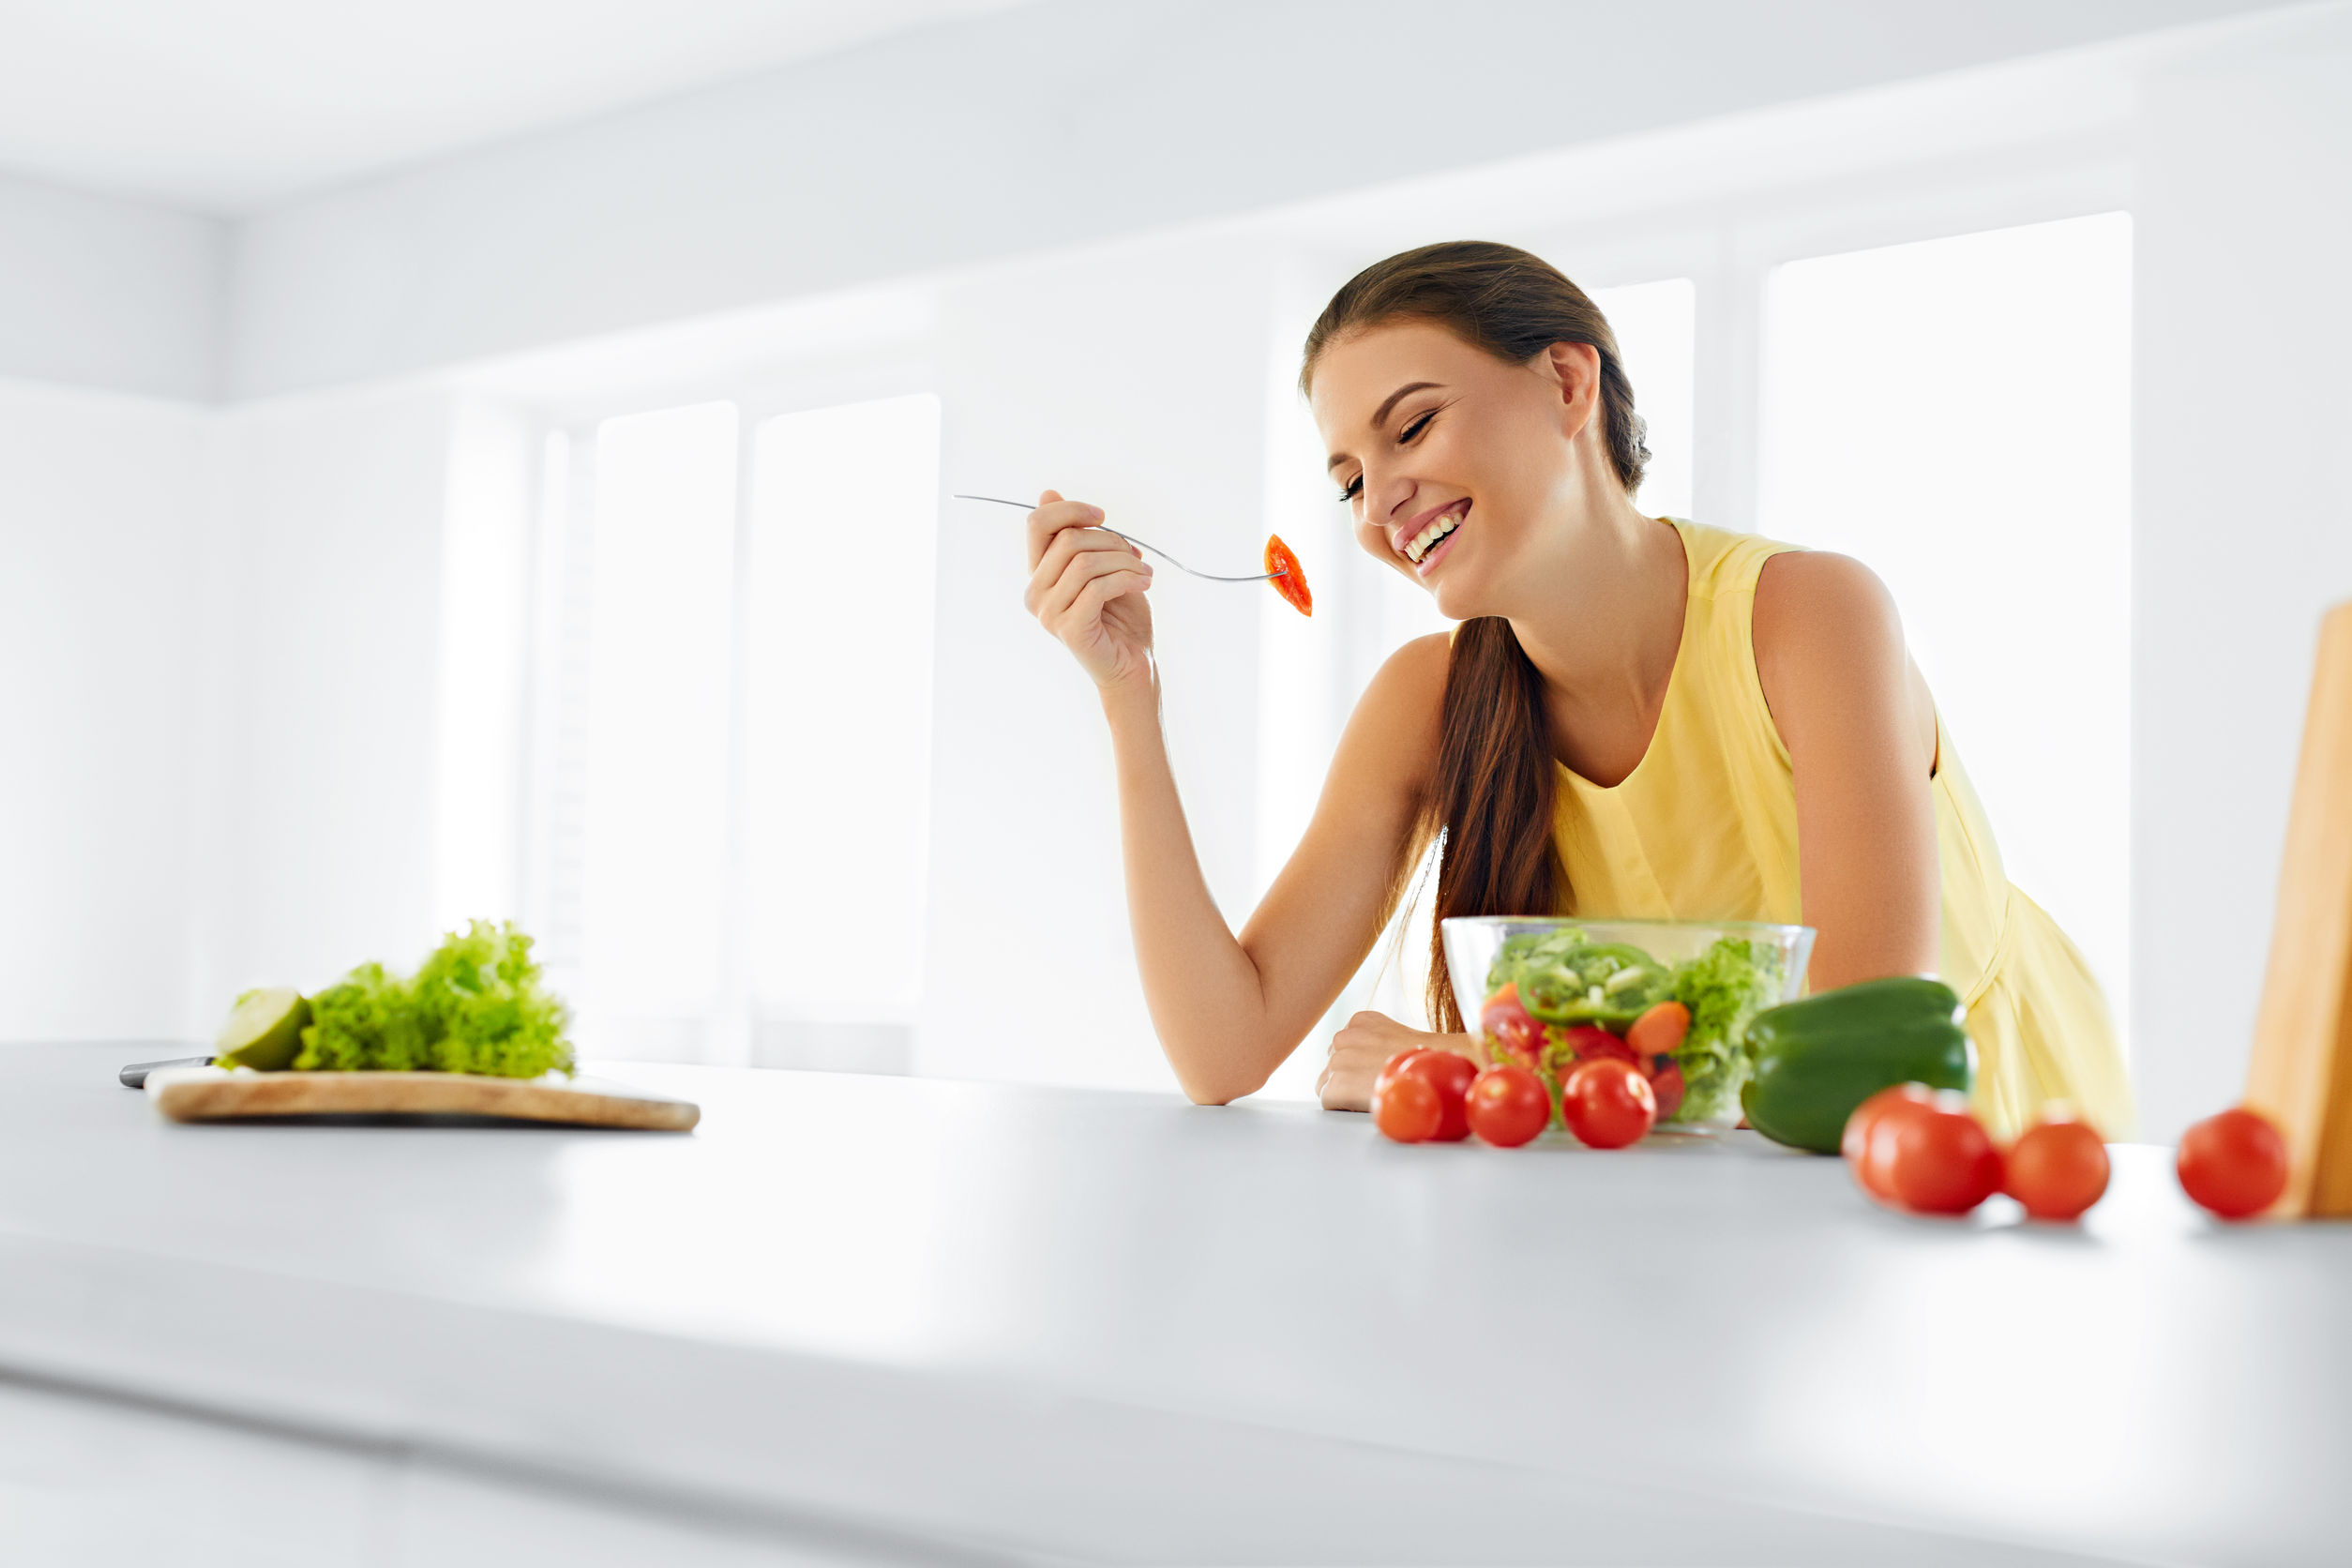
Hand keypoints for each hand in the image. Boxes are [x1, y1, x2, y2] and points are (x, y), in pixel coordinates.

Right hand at [1022, 489, 1154, 690]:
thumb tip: (1048, 493)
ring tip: (1145, 574)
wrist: (1134, 664)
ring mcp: (1048, 614)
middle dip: (1110, 540)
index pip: (1037, 524)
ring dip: (1124, 562)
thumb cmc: (1120, 616)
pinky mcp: (1069, 629)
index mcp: (1039, 574)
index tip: (1102, 516)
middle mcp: (1035, 593)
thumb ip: (1078, 535)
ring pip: (1085, 562)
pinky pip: (1097, 587)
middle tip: (1135, 557)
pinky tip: (1144, 585)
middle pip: (1067, 539)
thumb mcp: (1102, 565)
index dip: (1071, 510)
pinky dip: (1128, 580)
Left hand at [1317, 1011, 1467, 1111]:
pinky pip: (1327, 1100)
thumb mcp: (1396, 1037)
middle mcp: (1344, 1035)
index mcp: (1359, 1021)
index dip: (1357, 1065)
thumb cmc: (1424, 1062)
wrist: (1434, 1075)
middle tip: (1374, 1085)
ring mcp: (1338, 1059)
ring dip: (1344, 1092)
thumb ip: (1373, 1043)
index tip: (1375, 1070)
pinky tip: (1366, 1101)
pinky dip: (1343, 1107)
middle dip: (1347, 1076)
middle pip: (1331, 1064)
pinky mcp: (1336, 1083)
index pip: (1341, 1046)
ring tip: (1372, 1093)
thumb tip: (1362, 1062)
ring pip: (1326, 1082)